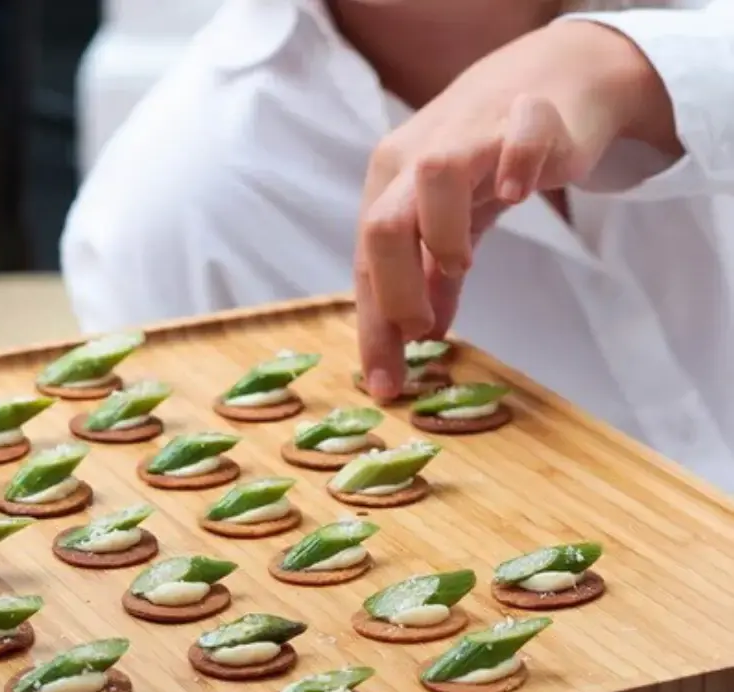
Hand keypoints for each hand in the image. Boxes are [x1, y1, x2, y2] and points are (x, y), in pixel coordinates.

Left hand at [355, 19, 677, 399]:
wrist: (549, 83)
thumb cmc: (486, 163)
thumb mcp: (451, 226)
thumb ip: (434, 280)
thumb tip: (423, 337)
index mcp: (388, 187)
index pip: (366, 263)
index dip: (373, 327)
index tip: (387, 384)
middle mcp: (416, 158)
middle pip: (382, 227)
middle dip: (395, 293)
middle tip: (420, 332)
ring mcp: (469, 132)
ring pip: (434, 180)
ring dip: (442, 236)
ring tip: (462, 265)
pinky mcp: (528, 116)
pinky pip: (517, 139)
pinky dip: (516, 166)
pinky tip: (518, 194)